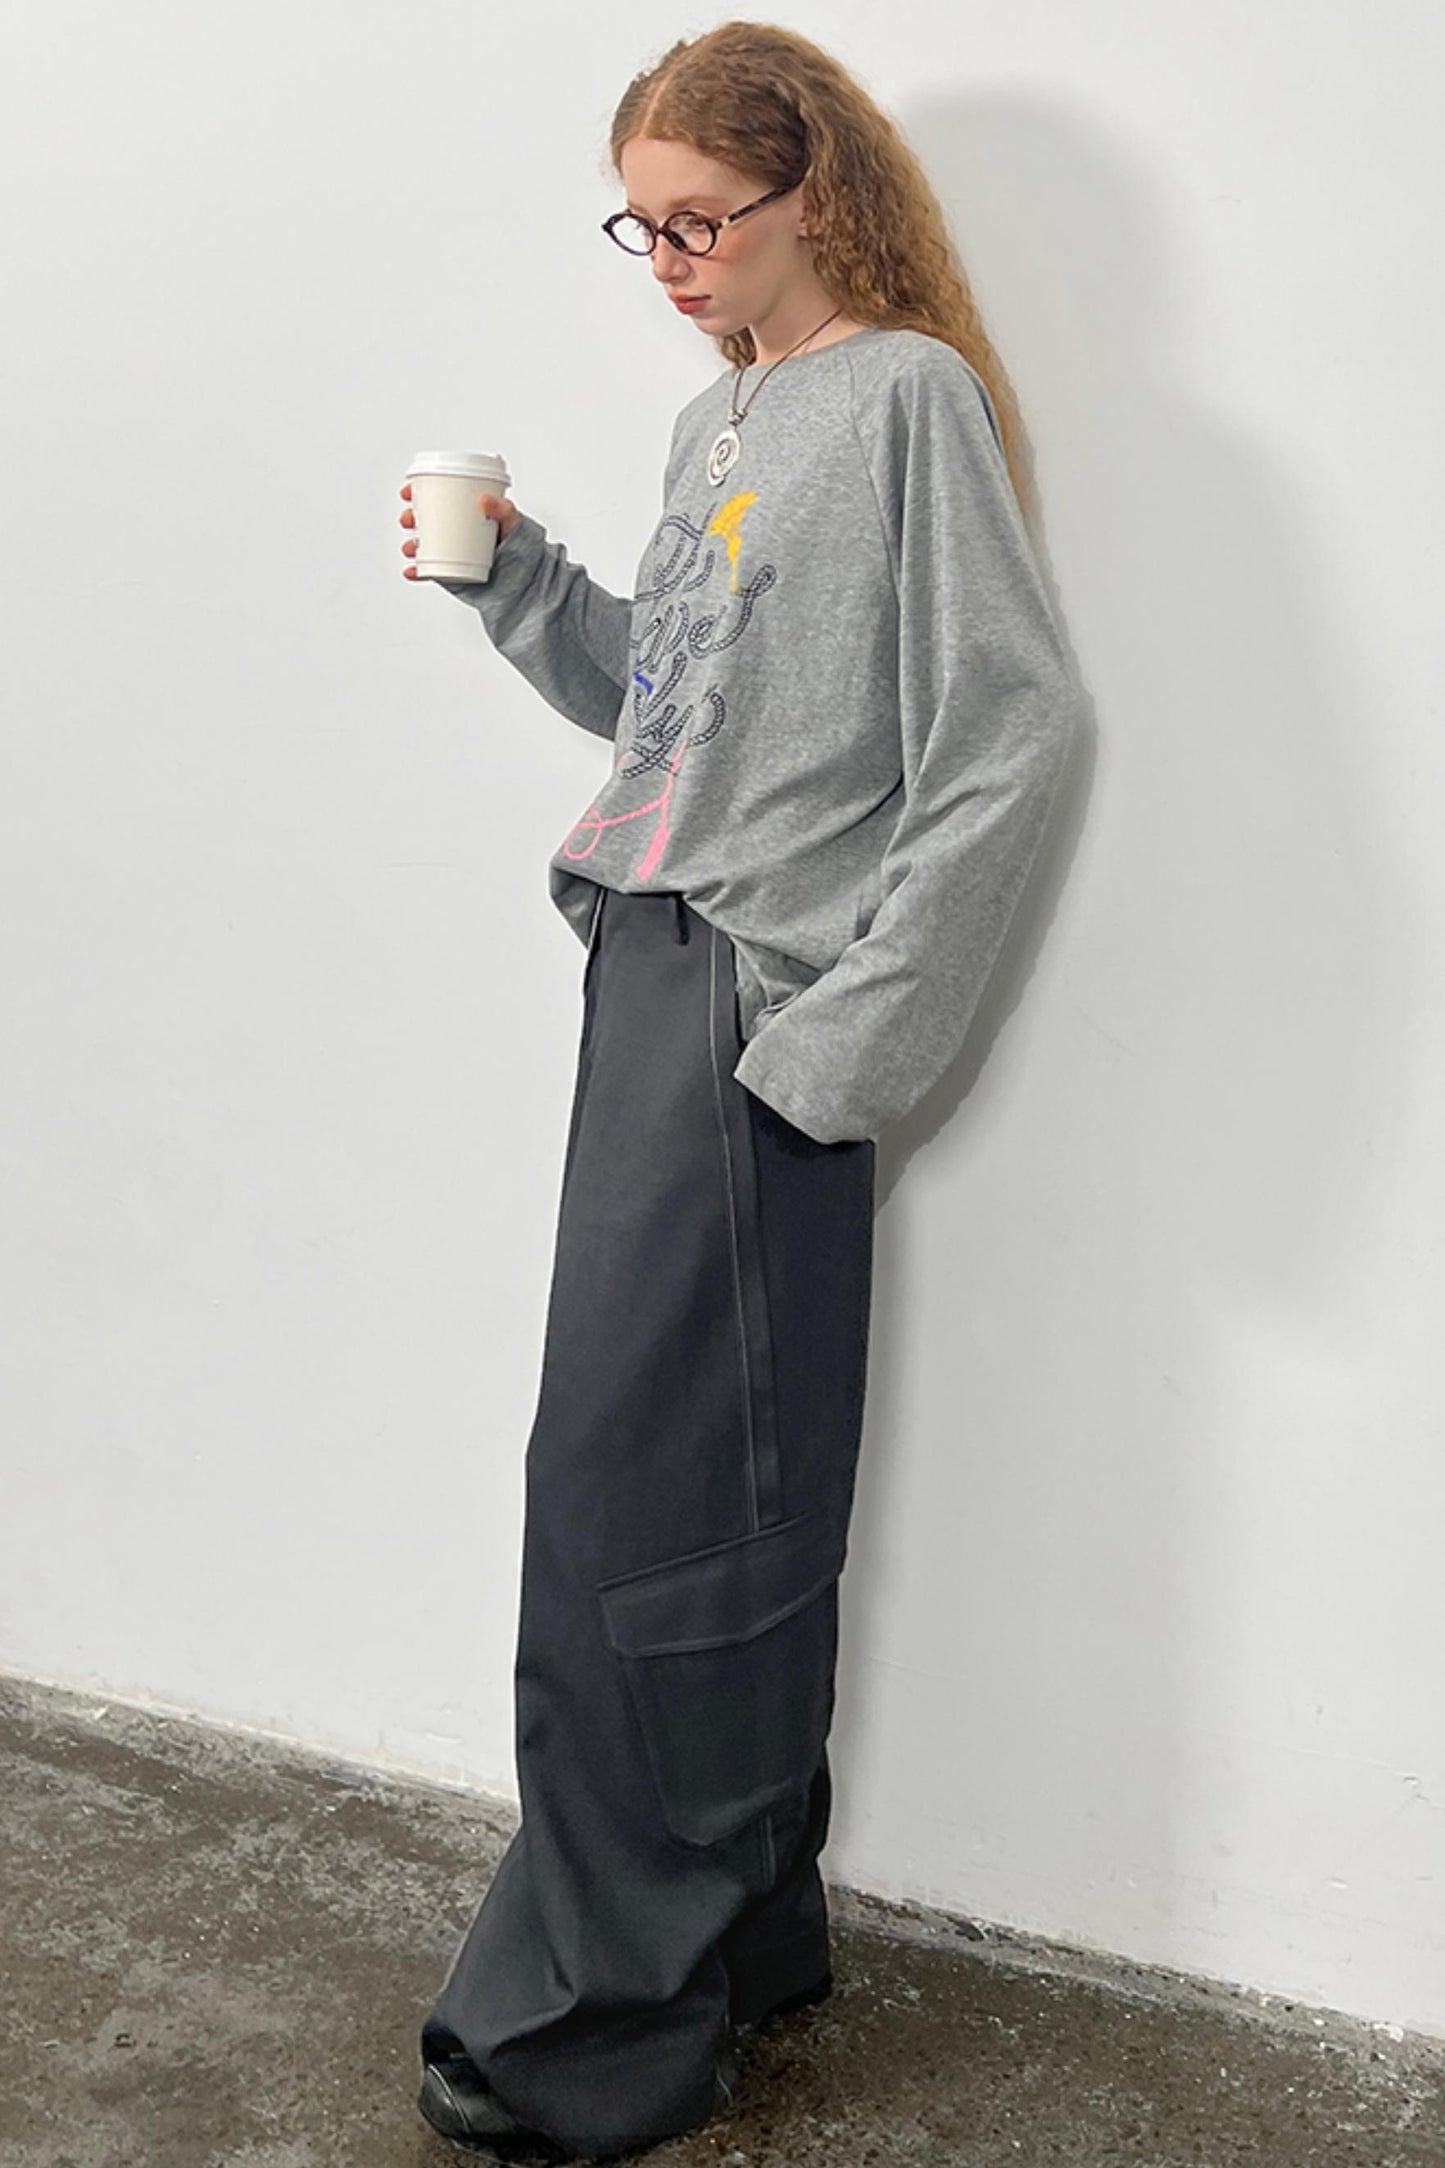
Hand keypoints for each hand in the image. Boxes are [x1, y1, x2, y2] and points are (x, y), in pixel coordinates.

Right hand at [399, 483, 520, 579]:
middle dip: (411, 518)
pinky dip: (418, 572)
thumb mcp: (513, 521)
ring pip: (424, 545)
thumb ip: (503, 509)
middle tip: (409, 519)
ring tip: (411, 548)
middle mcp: (455, 529)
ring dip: (411, 545)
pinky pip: (429, 572)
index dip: (419, 492)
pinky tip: (411, 571)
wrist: (523, 576)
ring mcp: (451, 550)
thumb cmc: (518, 544)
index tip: (409, 491)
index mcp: (464, 510)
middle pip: (425, 520)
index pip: (437, 496)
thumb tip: (485, 499)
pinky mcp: (451, 571)